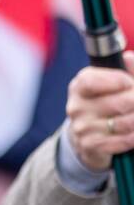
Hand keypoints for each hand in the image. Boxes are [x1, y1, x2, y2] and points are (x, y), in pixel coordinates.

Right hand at [66, 51, 133, 172]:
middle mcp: (77, 107)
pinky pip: (125, 140)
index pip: (95, 81)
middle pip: (121, 102)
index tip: (130, 83)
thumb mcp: (110, 84)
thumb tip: (129, 58)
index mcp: (79, 87)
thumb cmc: (103, 103)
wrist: (86, 137)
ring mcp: (83, 128)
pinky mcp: (91, 146)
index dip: (121, 81)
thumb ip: (125, 68)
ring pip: (127, 122)